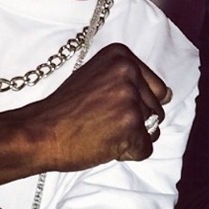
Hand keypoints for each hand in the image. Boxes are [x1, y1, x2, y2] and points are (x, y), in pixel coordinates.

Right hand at [25, 42, 171, 171]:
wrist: (40, 132)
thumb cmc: (66, 108)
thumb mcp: (99, 75)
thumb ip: (130, 79)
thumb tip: (168, 94)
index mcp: (122, 55)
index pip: (156, 87)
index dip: (135, 103)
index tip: (109, 105)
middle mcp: (129, 71)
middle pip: (155, 108)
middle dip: (134, 120)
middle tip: (102, 119)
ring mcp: (131, 98)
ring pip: (152, 128)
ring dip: (130, 136)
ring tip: (101, 129)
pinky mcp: (131, 125)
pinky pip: (146, 149)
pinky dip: (128, 153)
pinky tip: (104, 143)